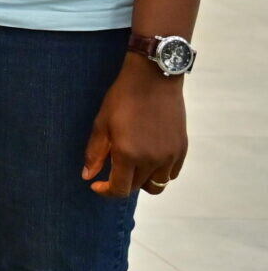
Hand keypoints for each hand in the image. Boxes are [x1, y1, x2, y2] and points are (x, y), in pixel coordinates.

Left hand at [83, 59, 186, 198]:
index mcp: (129, 155)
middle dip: (122, 183)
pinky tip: (149, 159)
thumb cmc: (122, 98)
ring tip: (132, 165)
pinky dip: (160, 172)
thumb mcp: (102, 124)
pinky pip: (172, 173)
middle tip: (112, 169)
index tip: (97, 185)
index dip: (106, 191)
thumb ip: (94, 153)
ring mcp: (170, 156)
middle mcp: (152, 160)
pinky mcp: (182, 149)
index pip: (120, 189)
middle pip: (137, 187)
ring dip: (143, 180)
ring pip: (157, 184)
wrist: (154, 79)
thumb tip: (88, 176)